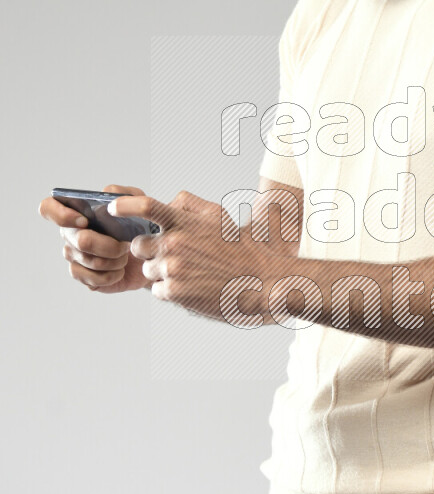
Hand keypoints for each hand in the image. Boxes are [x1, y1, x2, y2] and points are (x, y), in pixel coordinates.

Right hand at [38, 183, 151, 293]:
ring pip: (89, 261)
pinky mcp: (82, 276)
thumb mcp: (138, 204)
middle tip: (125, 245)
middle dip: (109, 245)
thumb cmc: (138, 226)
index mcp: (77, 211)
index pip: (48, 208)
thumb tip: (105, 193)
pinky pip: (92, 279)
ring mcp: (73, 255)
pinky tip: (119, 271)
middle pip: (80, 240)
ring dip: (115, 260)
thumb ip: (123, 194)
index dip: (61, 215)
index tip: (84, 221)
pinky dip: (112, 276)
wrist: (149, 255)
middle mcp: (70, 233)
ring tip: (125, 256)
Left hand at [112, 189, 281, 323]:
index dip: (124, 206)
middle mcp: (174, 244)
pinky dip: (171, 291)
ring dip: (163, 273)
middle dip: (150, 251)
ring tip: (192, 274)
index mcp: (183, 223)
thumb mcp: (219, 217)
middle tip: (175, 256)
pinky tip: (194, 287)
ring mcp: (172, 269)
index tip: (113, 209)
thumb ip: (191, 205)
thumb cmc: (241, 249)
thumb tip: (170, 201)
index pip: (145, 206)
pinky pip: (158, 291)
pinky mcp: (174, 292)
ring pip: (148, 271)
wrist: (261, 282)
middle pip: (139, 246)